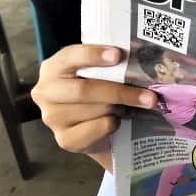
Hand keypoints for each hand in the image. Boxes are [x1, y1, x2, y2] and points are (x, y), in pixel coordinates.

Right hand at [31, 44, 155, 172]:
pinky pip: (99, 128)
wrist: (94, 129)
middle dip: (120, 92)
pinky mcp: (64, 140)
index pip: (70, 57)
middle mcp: (45, 92)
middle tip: (149, 96)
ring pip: (96, 110)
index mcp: (53, 68)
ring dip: (121, 108)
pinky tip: (118, 120)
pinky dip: (114, 123)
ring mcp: (52, 118)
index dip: (93, 55)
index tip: (118, 55)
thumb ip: (108, 65)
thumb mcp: (98, 74)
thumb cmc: (97, 93)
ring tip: (133, 106)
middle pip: (85, 90)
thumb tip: (141, 57)